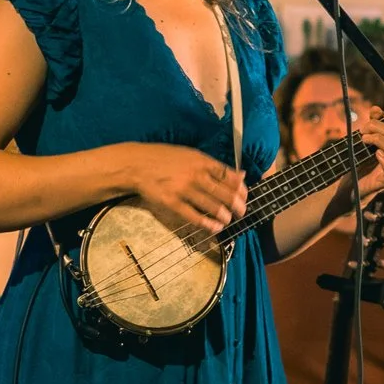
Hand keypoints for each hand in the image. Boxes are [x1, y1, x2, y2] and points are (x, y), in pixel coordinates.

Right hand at [122, 142, 248, 232]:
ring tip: (228, 220)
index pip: (229, 176)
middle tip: (241, 211)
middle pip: (224, 193)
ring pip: (213, 206)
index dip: (241, 188)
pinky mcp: (173, 203)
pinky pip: (194, 217)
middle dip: (237, 205)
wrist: (137, 165)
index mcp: (202, 161)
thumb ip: (215, 166)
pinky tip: (215, 227)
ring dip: (224, 216)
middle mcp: (196, 175)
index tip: (245, 195)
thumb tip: (241, 174)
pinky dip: (208, 224)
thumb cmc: (165, 159)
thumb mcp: (192, 155)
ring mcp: (184, 190)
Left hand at [347, 107, 383, 199]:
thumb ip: (372, 126)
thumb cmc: (359, 165)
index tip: (381, 114)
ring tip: (365, 140)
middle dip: (378, 127)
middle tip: (363, 129)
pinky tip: (376, 154)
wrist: (351, 187)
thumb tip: (376, 109)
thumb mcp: (364, 142)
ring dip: (379, 140)